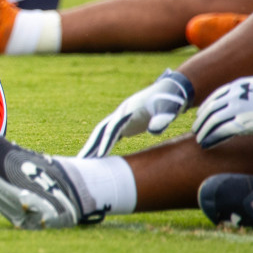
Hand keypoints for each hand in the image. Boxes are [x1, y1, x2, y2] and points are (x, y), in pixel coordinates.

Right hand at [79, 69, 193, 156]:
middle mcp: (120, 115)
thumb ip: (162, 119)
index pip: (112, 128)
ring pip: (102, 135)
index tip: (99, 157)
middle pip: (100, 131)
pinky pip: (111, 137)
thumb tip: (154, 131)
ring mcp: (122, 119)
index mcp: (127, 111)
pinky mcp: (126, 124)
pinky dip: (104, 146)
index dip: (105, 142)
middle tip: (80, 162)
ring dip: (93, 147)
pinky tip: (99, 157)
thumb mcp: (169, 109)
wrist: (172, 90)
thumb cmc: (170, 99)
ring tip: (85, 162)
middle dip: (90, 146)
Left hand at [193, 75, 252, 148]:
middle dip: (201, 120)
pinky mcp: (242, 122)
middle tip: (196, 129)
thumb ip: (248, 94)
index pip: (215, 97)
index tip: (201, 115)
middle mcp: (234, 95)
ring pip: (212, 120)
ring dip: (204, 131)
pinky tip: (206, 143)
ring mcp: (237, 108)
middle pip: (210, 108)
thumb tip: (243, 104)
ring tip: (199, 138)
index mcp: (239, 86)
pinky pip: (220, 131)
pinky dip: (211, 137)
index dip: (206, 107)